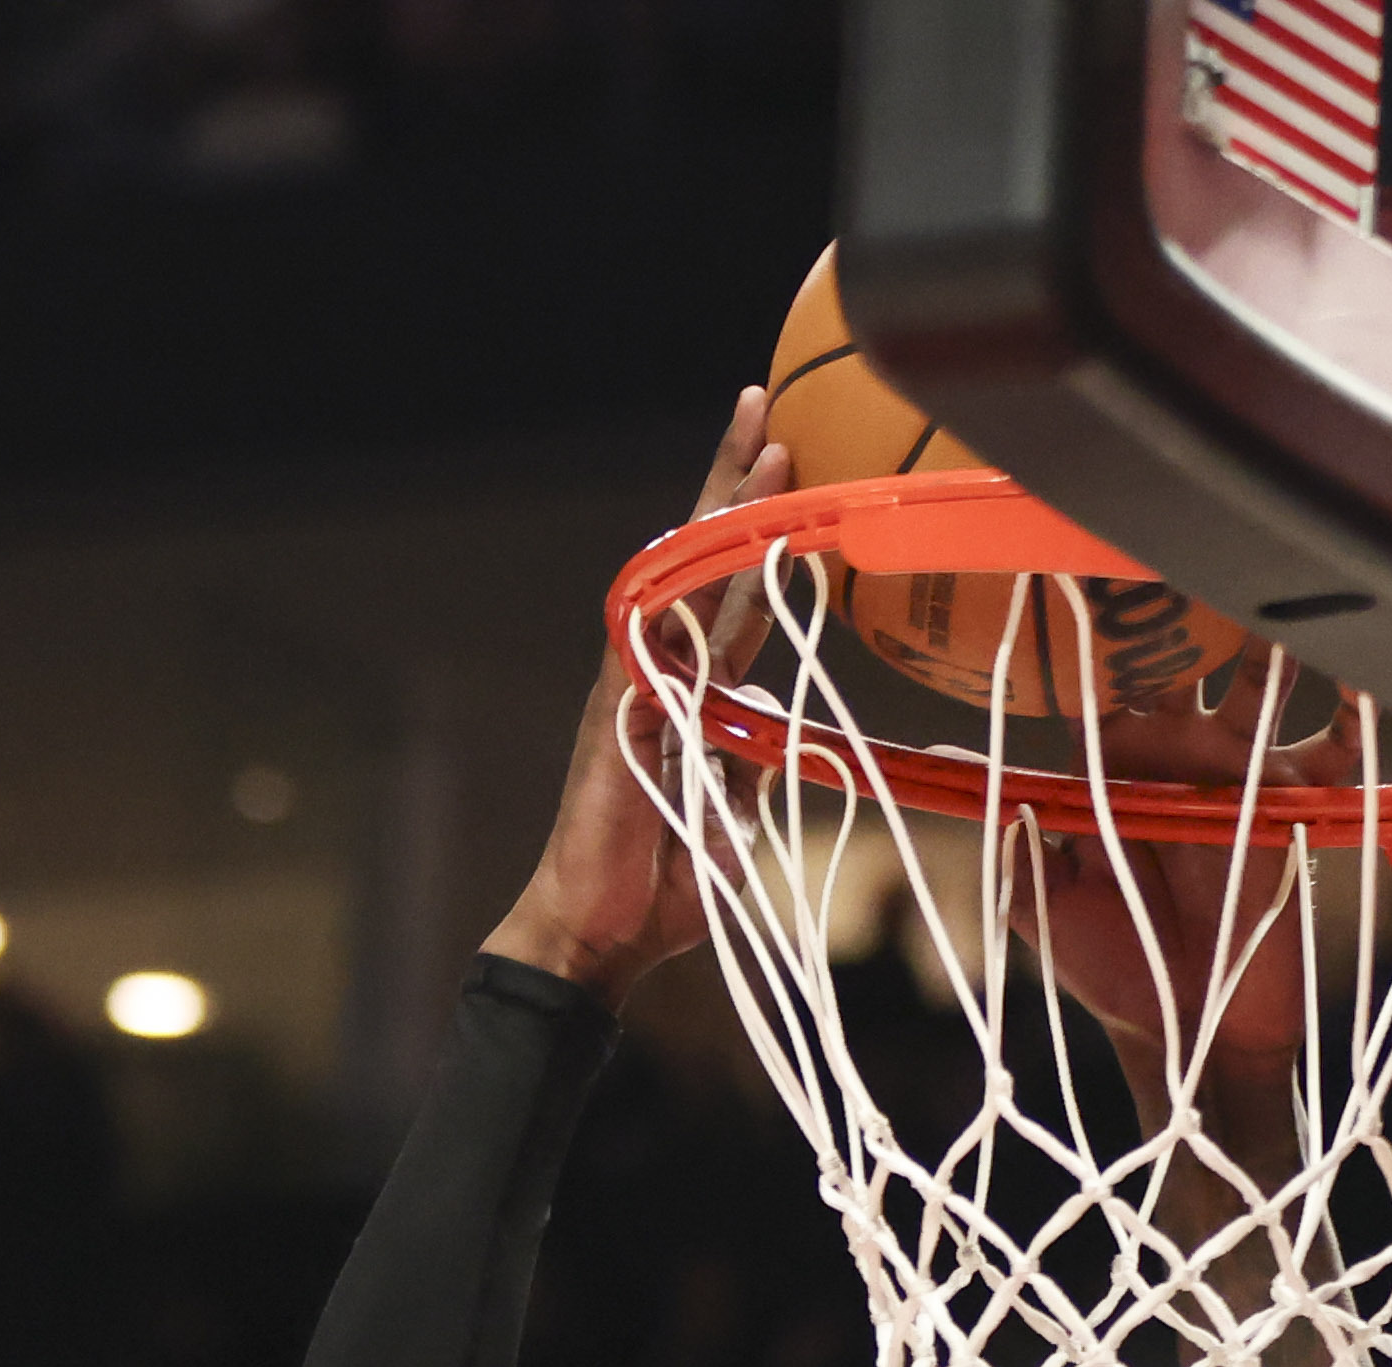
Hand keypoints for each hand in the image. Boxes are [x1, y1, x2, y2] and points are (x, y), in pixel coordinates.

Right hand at [491, 392, 790, 985]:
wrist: (600, 935)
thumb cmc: (659, 887)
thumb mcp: (733, 820)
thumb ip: (753, 765)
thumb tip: (781, 729)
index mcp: (689, 692)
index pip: (732, 594)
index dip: (761, 533)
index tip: (791, 467)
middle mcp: (658, 671)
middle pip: (703, 559)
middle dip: (736, 482)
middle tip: (768, 405)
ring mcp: (636, 684)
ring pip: (684, 577)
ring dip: (724, 510)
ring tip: (765, 442)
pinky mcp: (620, 710)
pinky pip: (658, 631)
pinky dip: (691, 583)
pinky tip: (716, 535)